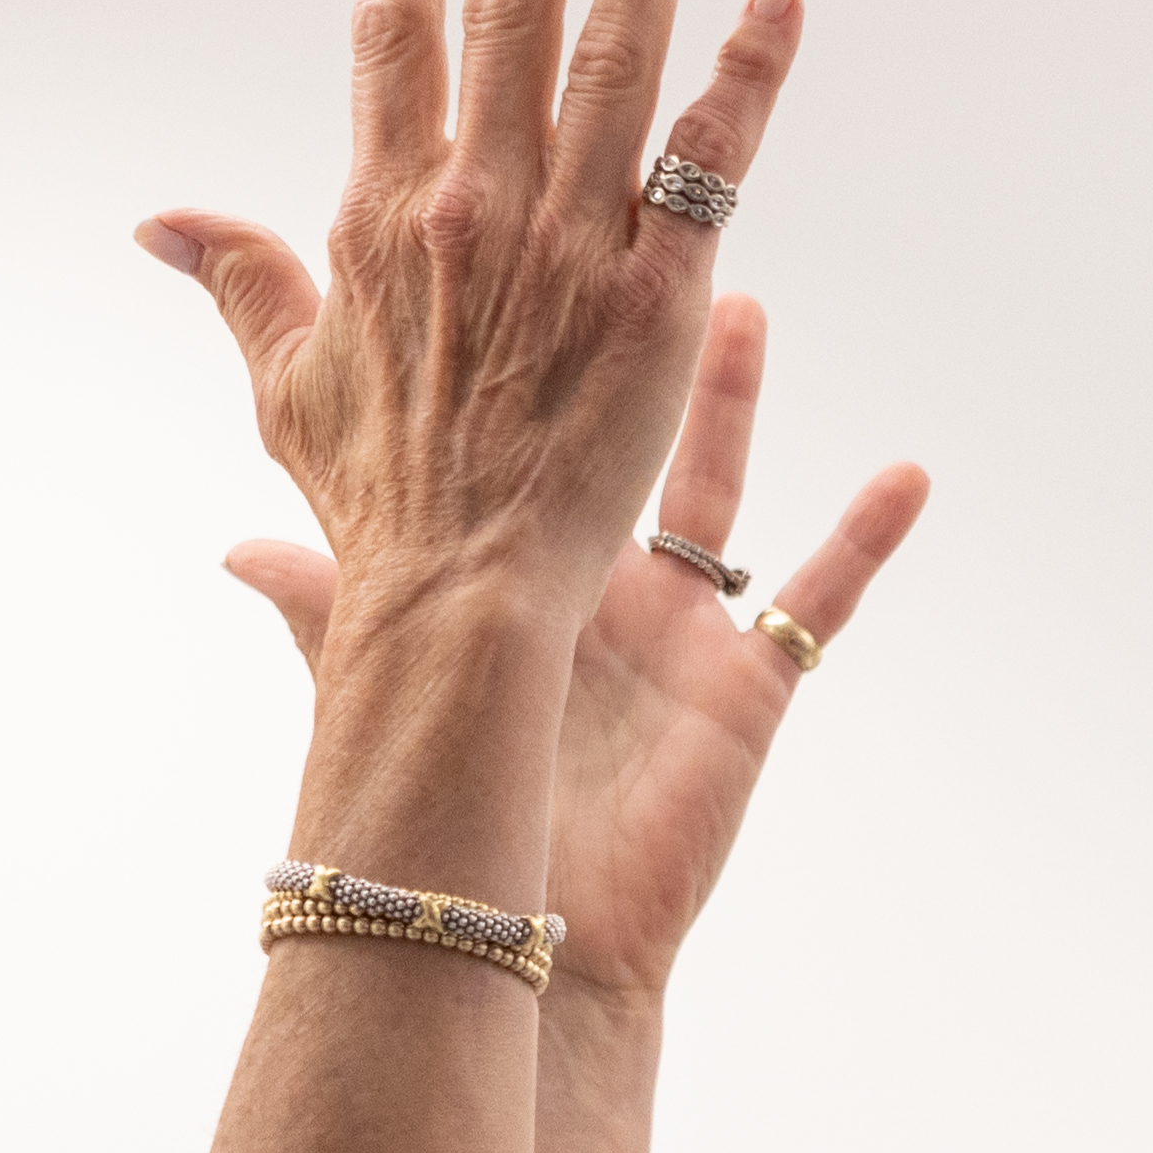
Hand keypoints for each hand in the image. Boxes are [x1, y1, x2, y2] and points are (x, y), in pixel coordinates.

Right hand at [139, 0, 791, 630]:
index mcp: (384, 210)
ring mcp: (574, 243)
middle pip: (510, 16)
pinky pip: (711, 158)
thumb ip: (239, 278)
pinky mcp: (662, 293)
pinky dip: (748, 73)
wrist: (462, 590)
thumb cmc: (378, 502)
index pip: (394, 35)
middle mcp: (477, 205)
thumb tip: (163, 220)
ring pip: (614, 61)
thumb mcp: (286, 382)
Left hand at [224, 294, 929, 1004]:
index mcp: (522, 579)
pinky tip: (912, 476)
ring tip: (743, 302)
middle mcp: (603, 589)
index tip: (513, 272)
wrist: (528, 915)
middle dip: (629, 342)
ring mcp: (681, 633)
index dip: (527, 363)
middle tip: (628, 237)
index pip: (527, 442)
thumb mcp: (390, 687)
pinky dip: (870, 538)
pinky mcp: (746, 688)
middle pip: (621, 436)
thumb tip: (241, 550)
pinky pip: (821, 601)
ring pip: (717, 493)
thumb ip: (326, 605)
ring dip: (729, 401)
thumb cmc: (462, 811)